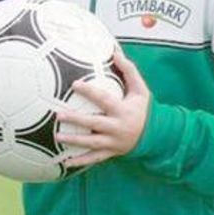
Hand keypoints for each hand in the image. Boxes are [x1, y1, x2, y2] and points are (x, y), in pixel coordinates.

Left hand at [56, 47, 150, 167]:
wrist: (156, 136)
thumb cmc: (142, 108)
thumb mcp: (140, 89)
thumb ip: (128, 70)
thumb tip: (115, 51)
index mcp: (123, 110)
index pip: (104, 100)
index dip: (90, 92)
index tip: (74, 84)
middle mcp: (117, 128)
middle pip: (94, 124)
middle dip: (77, 120)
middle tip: (58, 114)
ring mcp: (113, 142)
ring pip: (92, 143)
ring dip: (74, 140)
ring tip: (57, 136)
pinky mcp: (111, 153)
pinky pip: (94, 158)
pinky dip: (80, 161)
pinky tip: (64, 163)